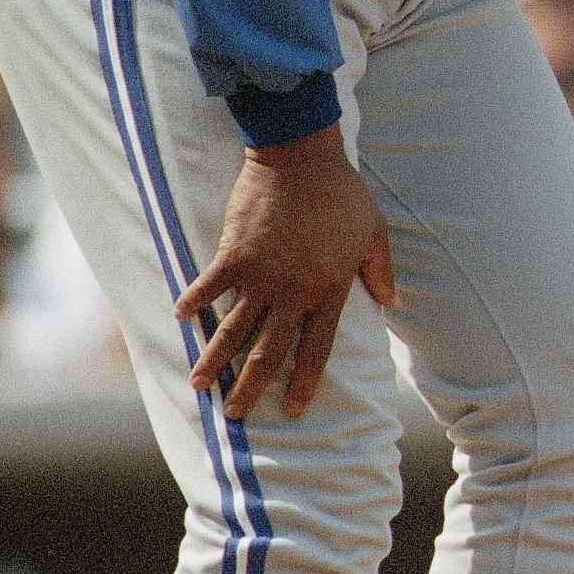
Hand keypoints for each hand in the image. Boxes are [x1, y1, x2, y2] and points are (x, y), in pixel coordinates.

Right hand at [175, 126, 395, 418]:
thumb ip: (381, 273)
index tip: (294, 410)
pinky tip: (179, 318)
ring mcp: (261, 275)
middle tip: (234, 414)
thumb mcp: (375, 234)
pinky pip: (210, 285)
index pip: (317, 349)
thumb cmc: (343, 194)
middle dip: (250, 387)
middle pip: (269, 352)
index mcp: (329, 292)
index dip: (304, 382)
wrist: (303, 158)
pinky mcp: (234, 253)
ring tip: (198, 385)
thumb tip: (394, 303)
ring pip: (234, 329)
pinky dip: (193, 301)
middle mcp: (293, 292)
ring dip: (214, 360)